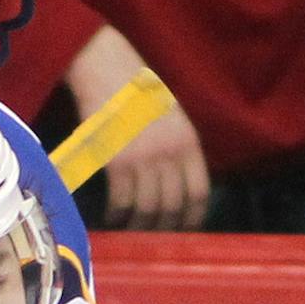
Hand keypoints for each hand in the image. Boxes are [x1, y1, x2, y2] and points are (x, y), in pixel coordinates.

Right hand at [65, 27, 208, 229]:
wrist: (105, 66)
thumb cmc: (134, 89)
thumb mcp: (170, 116)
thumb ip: (176, 147)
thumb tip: (172, 181)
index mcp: (188, 142)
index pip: (199, 193)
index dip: (191, 218)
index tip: (181, 230)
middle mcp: (171, 153)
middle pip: (173, 205)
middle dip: (163, 227)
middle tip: (151, 237)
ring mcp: (144, 157)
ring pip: (148, 206)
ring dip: (139, 224)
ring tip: (129, 229)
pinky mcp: (116, 158)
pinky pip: (122, 197)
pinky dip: (118, 213)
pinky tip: (113, 217)